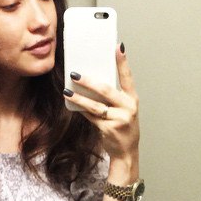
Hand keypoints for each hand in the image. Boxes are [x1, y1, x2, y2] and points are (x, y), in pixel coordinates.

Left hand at [63, 43, 139, 162]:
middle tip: (75, 74)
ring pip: (95, 105)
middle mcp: (127, 108)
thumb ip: (114, 98)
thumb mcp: (124, 110)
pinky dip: (82, 111)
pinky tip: (73, 105)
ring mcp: (118, 119)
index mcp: (132, 100)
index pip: (127, 78)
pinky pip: (91, 117)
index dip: (122, 62)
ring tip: (67, 92)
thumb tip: (92, 84)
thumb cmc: (124, 128)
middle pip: (106, 91)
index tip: (117, 47)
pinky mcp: (108, 129)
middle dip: (89, 82)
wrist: (126, 152)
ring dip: (79, 98)